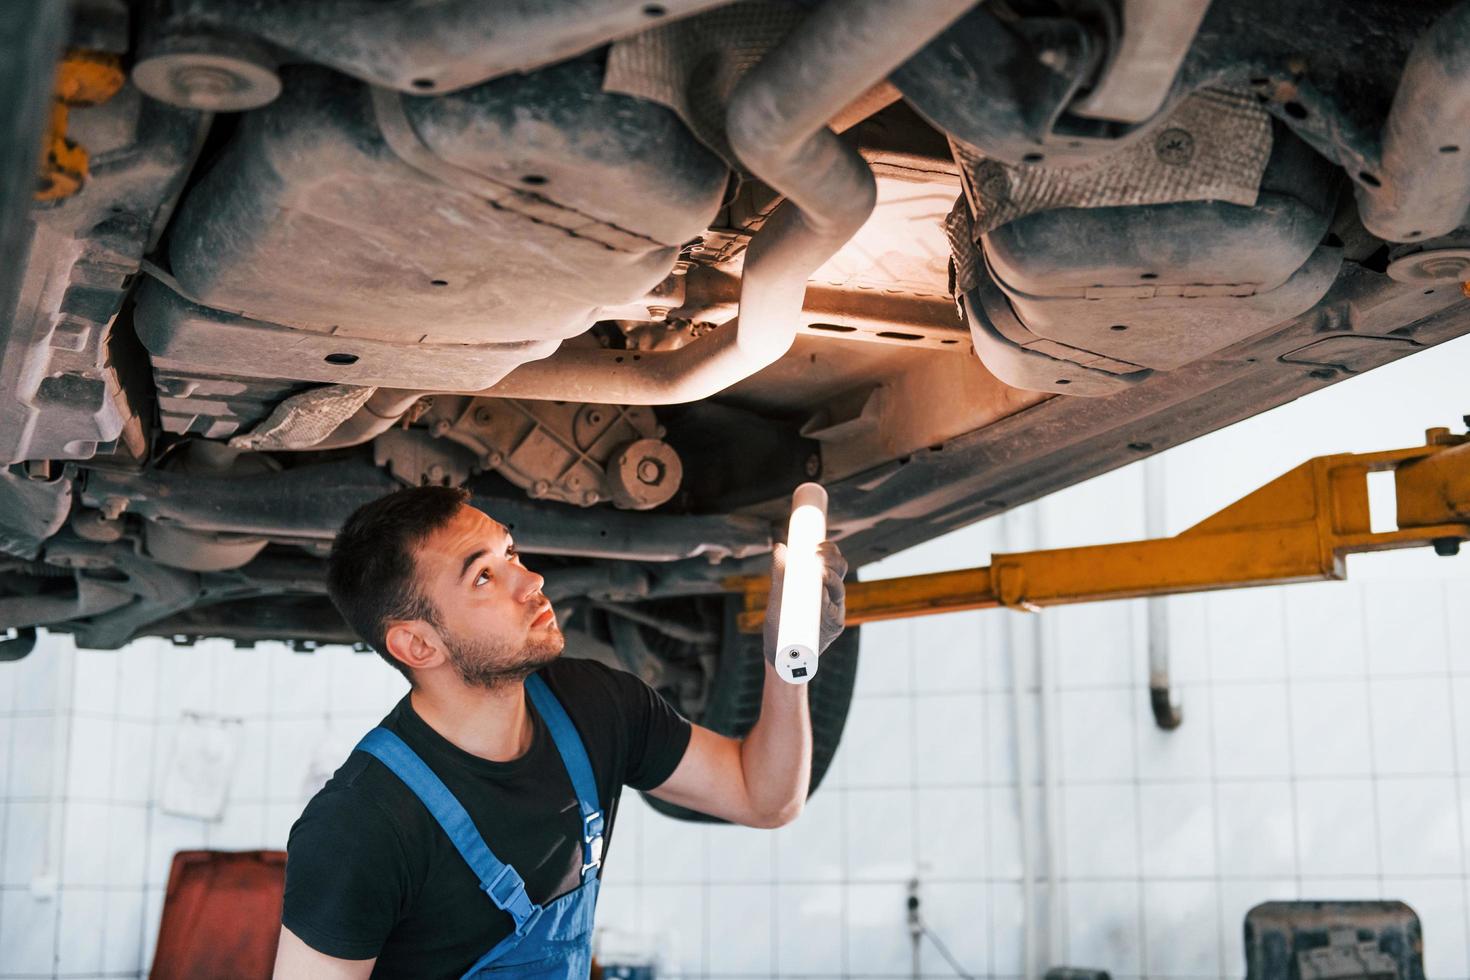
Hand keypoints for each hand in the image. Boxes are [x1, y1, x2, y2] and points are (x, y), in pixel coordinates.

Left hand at [763, 540, 847, 665]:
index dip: (830, 549)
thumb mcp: (777, 595)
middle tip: (817, 554)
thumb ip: (780, 572)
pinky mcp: (835, 626)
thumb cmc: (780, 624)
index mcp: (820, 584)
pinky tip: (821, 593)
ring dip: (831, 576)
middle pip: (840, 570)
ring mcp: (834, 611)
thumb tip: (781, 546)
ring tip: (818, 571)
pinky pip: (835, 609)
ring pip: (840, 587)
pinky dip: (828, 599)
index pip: (831, 561)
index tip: (819, 542)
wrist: (780, 655)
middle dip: (832, 558)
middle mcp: (831, 595)